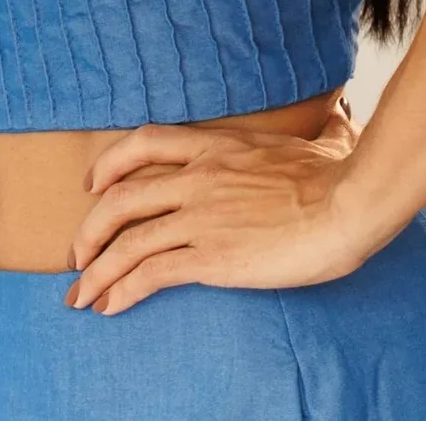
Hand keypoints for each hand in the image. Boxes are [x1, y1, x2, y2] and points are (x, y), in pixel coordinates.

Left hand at [64, 96, 367, 315]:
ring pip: (126, 240)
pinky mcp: (210, 257)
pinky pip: (150, 274)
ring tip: (79, 294)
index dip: (112, 162)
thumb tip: (341, 118)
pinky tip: (110, 306)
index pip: (147, 141)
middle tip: (78, 253)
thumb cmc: (340, 177)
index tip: (94, 182)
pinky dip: (121, 290)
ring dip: (95, 270)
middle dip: (91, 228)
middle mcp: (200, 177)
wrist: (347, 205)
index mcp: (220, 146)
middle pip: (121, 197)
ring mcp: (201, 217)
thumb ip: (320, 131)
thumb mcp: (321, 140)